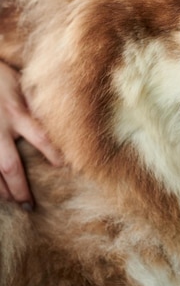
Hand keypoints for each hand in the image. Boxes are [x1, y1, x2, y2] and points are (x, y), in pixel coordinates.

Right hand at [0, 61, 62, 209]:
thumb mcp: (20, 80)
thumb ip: (33, 100)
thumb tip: (60, 111)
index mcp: (16, 111)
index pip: (42, 138)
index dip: (55, 154)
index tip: (64, 167)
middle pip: (11, 166)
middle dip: (19, 188)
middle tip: (29, 205)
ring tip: (9, 201)